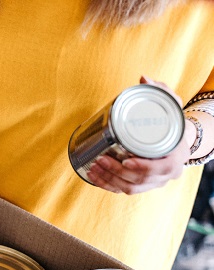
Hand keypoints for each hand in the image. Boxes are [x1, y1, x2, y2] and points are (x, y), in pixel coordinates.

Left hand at [87, 76, 195, 194]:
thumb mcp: (171, 106)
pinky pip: (122, 190)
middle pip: (140, 180)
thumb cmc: (172, 123)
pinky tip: (94, 177)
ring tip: (93, 167)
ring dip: (109, 180)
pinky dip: (107, 185)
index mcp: (176, 157)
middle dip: (116, 172)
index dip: (142, 167)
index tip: (125, 160)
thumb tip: (143, 78)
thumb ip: (160, 91)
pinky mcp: (141, 186)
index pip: (161, 168)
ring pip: (129, 188)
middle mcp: (166, 174)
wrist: (176, 141)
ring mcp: (153, 183)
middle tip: (100, 160)